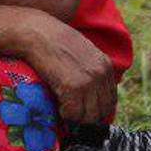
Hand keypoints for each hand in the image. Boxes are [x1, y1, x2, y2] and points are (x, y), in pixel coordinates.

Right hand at [14, 9, 115, 123]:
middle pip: (104, 111)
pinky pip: (74, 113)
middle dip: (89, 117)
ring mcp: (88, 82)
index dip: (98, 109)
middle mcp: (101, 75)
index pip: (111, 99)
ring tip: (66, 109)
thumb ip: (92, 69)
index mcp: (106, 65)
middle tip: (75, 114)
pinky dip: (66, 114)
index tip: (86, 112)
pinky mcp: (73, 88)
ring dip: (77, 117)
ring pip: (90, 116)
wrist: (39, 33)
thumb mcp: (83, 52)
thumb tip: (91, 93)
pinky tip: (59, 106)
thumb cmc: (56, 41)